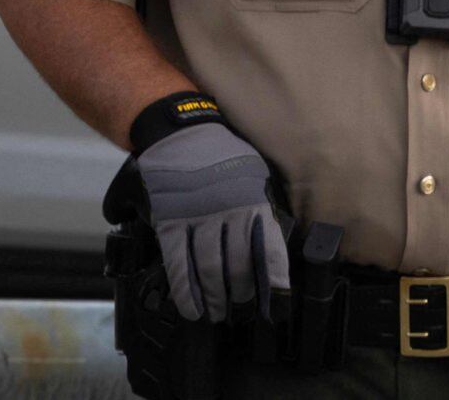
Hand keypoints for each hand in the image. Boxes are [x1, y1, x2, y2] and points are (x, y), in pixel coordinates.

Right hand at [129, 93, 289, 322]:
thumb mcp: (256, 175)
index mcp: (253, 203)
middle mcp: (227, 214)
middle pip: (238, 268)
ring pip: (208, 271)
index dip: (273, 284)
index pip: (269, 252)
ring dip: (215, 300)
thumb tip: (276, 245)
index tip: (278, 308)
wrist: (182, 132)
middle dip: (242, 298)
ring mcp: (196, 220)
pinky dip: (185, 292)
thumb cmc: (225, 154)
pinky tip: (192, 309)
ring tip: (219, 315)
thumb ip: (264, 209)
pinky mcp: (170, 223)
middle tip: (243, 313)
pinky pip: (178, 264)